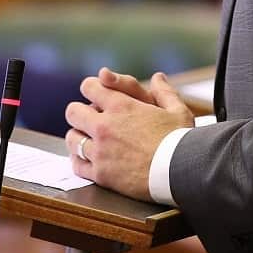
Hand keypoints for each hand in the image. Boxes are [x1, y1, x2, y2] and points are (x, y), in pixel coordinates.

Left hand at [65, 68, 193, 199]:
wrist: (179, 173)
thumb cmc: (181, 140)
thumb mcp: (178, 110)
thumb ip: (164, 92)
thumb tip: (158, 77)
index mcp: (121, 106)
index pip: (89, 87)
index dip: (91, 88)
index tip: (97, 96)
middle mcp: (105, 126)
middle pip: (72, 112)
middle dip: (80, 113)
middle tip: (91, 119)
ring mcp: (100, 151)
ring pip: (72, 139)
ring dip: (79, 137)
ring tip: (89, 141)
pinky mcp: (101, 174)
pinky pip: (77, 165)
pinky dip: (80, 161)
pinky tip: (89, 161)